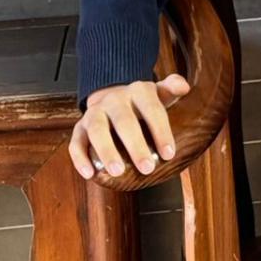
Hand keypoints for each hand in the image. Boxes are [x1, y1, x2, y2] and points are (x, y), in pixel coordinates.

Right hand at [69, 74, 191, 179]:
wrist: (113, 98)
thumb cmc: (143, 104)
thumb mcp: (160, 94)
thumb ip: (172, 88)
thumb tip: (184, 86)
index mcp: (138, 91)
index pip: (152, 109)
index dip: (160, 131)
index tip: (168, 155)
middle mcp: (114, 100)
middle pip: (124, 121)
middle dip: (135, 145)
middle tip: (147, 168)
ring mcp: (95, 113)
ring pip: (97, 130)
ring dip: (107, 151)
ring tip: (117, 172)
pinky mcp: (80, 128)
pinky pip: (76, 142)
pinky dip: (80, 158)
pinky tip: (90, 174)